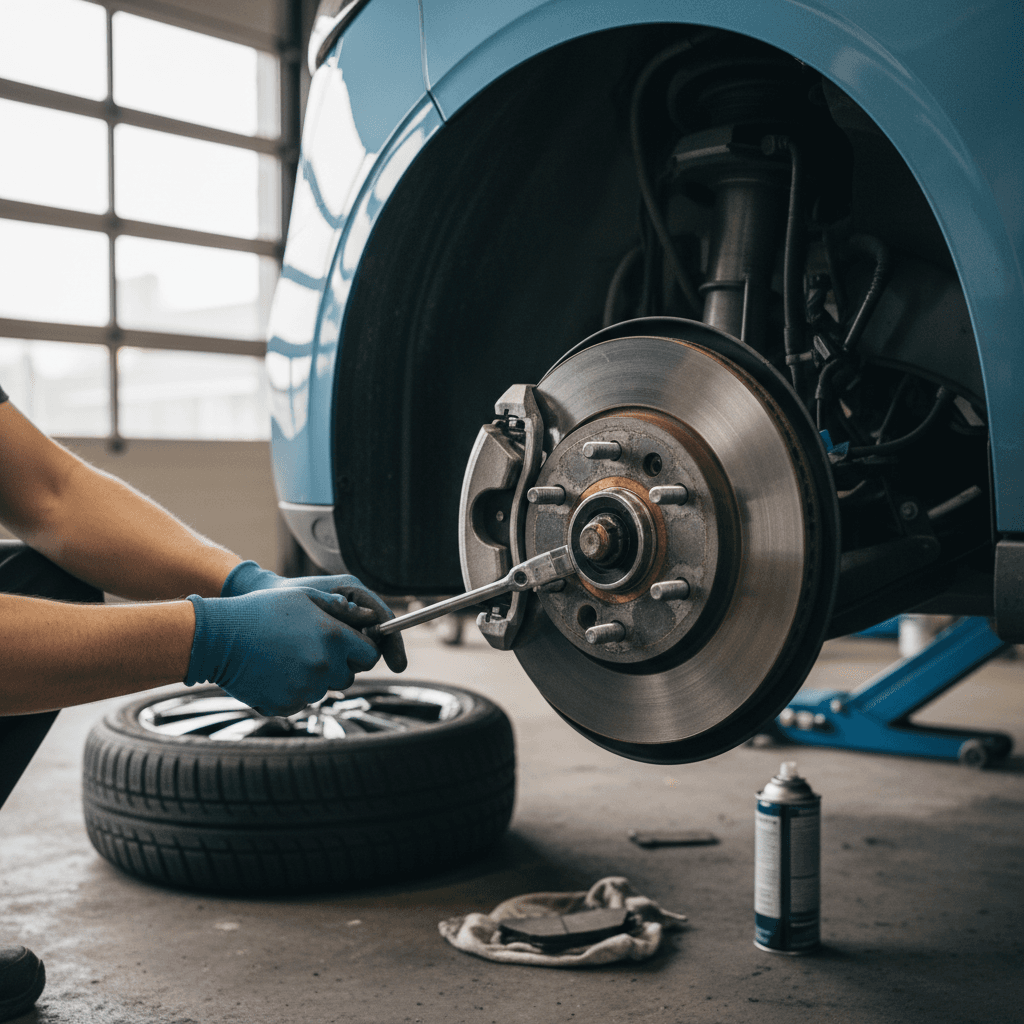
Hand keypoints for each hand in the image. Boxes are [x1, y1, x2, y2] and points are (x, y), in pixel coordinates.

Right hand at [186, 587, 381, 716]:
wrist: (218, 638)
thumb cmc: (262, 611)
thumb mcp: (303, 596)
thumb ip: (341, 608)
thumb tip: (369, 618)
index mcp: (334, 637)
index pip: (371, 655)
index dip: (362, 650)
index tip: (350, 646)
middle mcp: (325, 666)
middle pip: (349, 676)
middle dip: (339, 666)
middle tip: (312, 649)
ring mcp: (305, 689)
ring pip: (324, 690)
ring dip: (314, 678)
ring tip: (288, 657)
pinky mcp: (287, 705)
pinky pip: (302, 701)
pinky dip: (293, 691)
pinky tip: (275, 671)